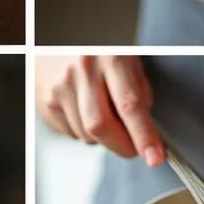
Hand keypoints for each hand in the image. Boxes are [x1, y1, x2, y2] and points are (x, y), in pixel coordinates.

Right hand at [37, 55, 163, 164]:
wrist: (56, 46)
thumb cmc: (99, 55)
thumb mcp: (128, 63)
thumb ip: (139, 94)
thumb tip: (148, 131)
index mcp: (111, 58)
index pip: (130, 105)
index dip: (143, 136)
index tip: (154, 157)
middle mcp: (83, 71)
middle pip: (101, 126)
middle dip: (121, 145)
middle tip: (134, 148)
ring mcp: (62, 87)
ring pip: (87, 135)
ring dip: (102, 137)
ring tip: (103, 113)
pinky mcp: (49, 102)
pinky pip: (72, 134)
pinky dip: (84, 132)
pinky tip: (84, 112)